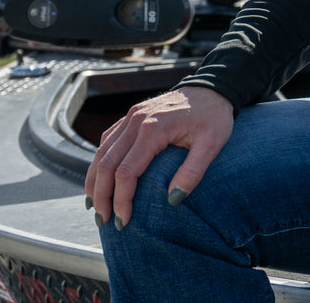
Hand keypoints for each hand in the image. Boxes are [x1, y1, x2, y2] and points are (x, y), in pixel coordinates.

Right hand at [85, 86, 233, 228]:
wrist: (212, 88)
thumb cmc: (214, 117)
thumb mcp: (213, 144)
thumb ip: (193, 172)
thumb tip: (173, 200)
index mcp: (153, 129)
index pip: (126, 172)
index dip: (121, 200)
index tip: (123, 221)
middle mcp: (136, 121)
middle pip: (106, 164)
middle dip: (102, 196)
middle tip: (104, 221)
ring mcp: (131, 116)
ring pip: (101, 153)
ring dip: (94, 181)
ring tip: (95, 206)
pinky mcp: (131, 115)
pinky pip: (108, 141)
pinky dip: (99, 162)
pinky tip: (100, 180)